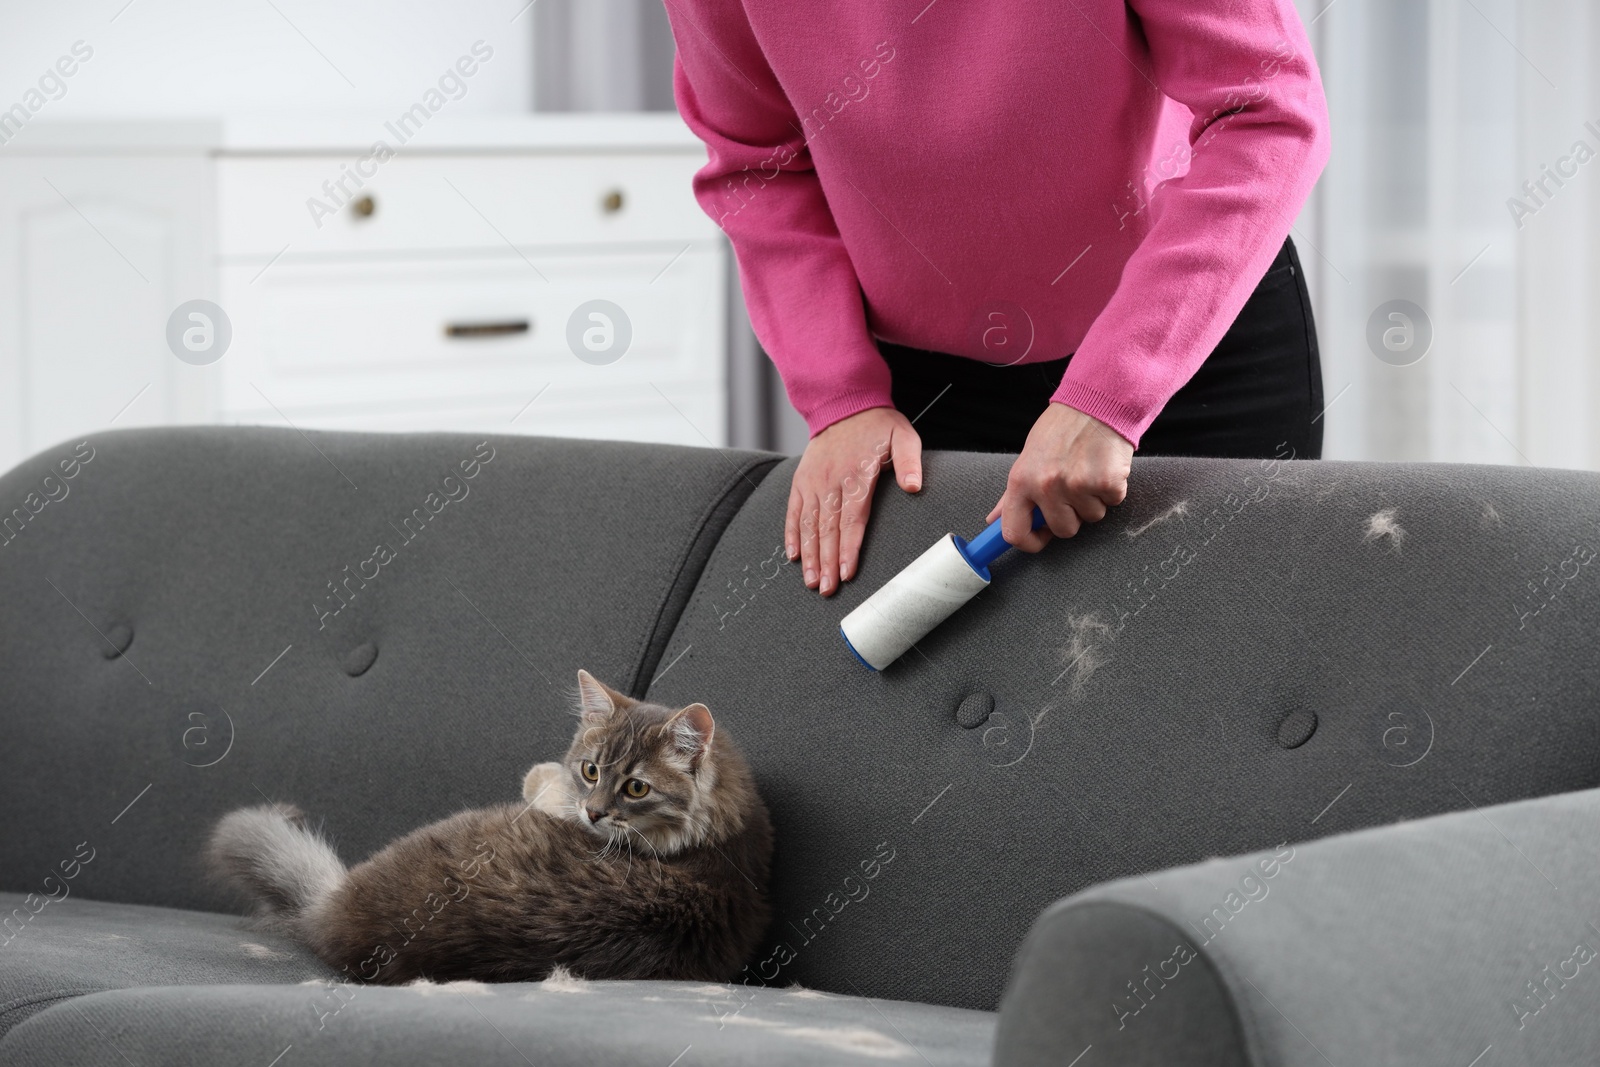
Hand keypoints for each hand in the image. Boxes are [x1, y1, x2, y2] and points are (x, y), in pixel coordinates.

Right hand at [787, 406, 921, 595]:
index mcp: (856, 475)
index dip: (848, 548)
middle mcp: (831, 481)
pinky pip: (794, 511)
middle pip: (828, 529)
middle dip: (826, 562)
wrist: (844, 404)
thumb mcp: (902, 436)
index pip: (852, 520)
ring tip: (810, 581)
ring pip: (809, 525)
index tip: (846, 572)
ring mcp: (813, 482)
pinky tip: (793, 556)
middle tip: (827, 589)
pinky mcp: (801, 481)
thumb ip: (910, 462)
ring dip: (809, 555)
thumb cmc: (878, 425)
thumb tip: (915, 487)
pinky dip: (792, 534)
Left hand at [987, 403, 1132, 551]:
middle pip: (1064, 530)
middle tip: (1073, 486)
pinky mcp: (1106, 482)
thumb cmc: (1062, 428)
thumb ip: (1013, 494)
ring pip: (1091, 517)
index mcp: (1022, 481)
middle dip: (1072, 514)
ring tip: (1088, 470)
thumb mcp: (1028, 457)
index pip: (1014, 532)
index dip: (1030, 542)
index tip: (1040, 538)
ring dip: (1093, 499)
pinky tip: (1104, 466)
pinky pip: (1112, 503)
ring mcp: (1077, 485)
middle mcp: (1046, 486)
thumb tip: (995, 520)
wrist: (1096, 402)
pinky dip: (1112, 488)